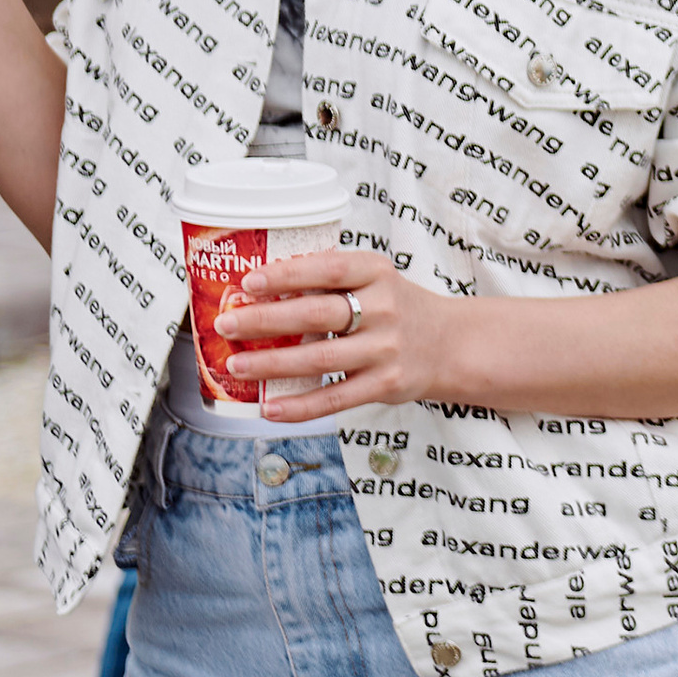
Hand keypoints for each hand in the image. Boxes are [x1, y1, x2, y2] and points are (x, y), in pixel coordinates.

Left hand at [218, 249, 473, 423]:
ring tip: (236, 365)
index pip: (328, 269)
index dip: (287, 274)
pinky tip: (269, 407)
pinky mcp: (385, 384)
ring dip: (271, 364)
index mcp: (377, 273)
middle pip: (316, 314)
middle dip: (265, 320)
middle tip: (227, 324)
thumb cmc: (398, 308)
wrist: (451, 344)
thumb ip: (331, 281)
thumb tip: (260, 288)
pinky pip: (334, 398)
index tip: (249, 282)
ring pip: (319, 359)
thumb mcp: (376, 280)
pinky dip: (298, 406)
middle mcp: (384, 308)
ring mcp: (386, 349)